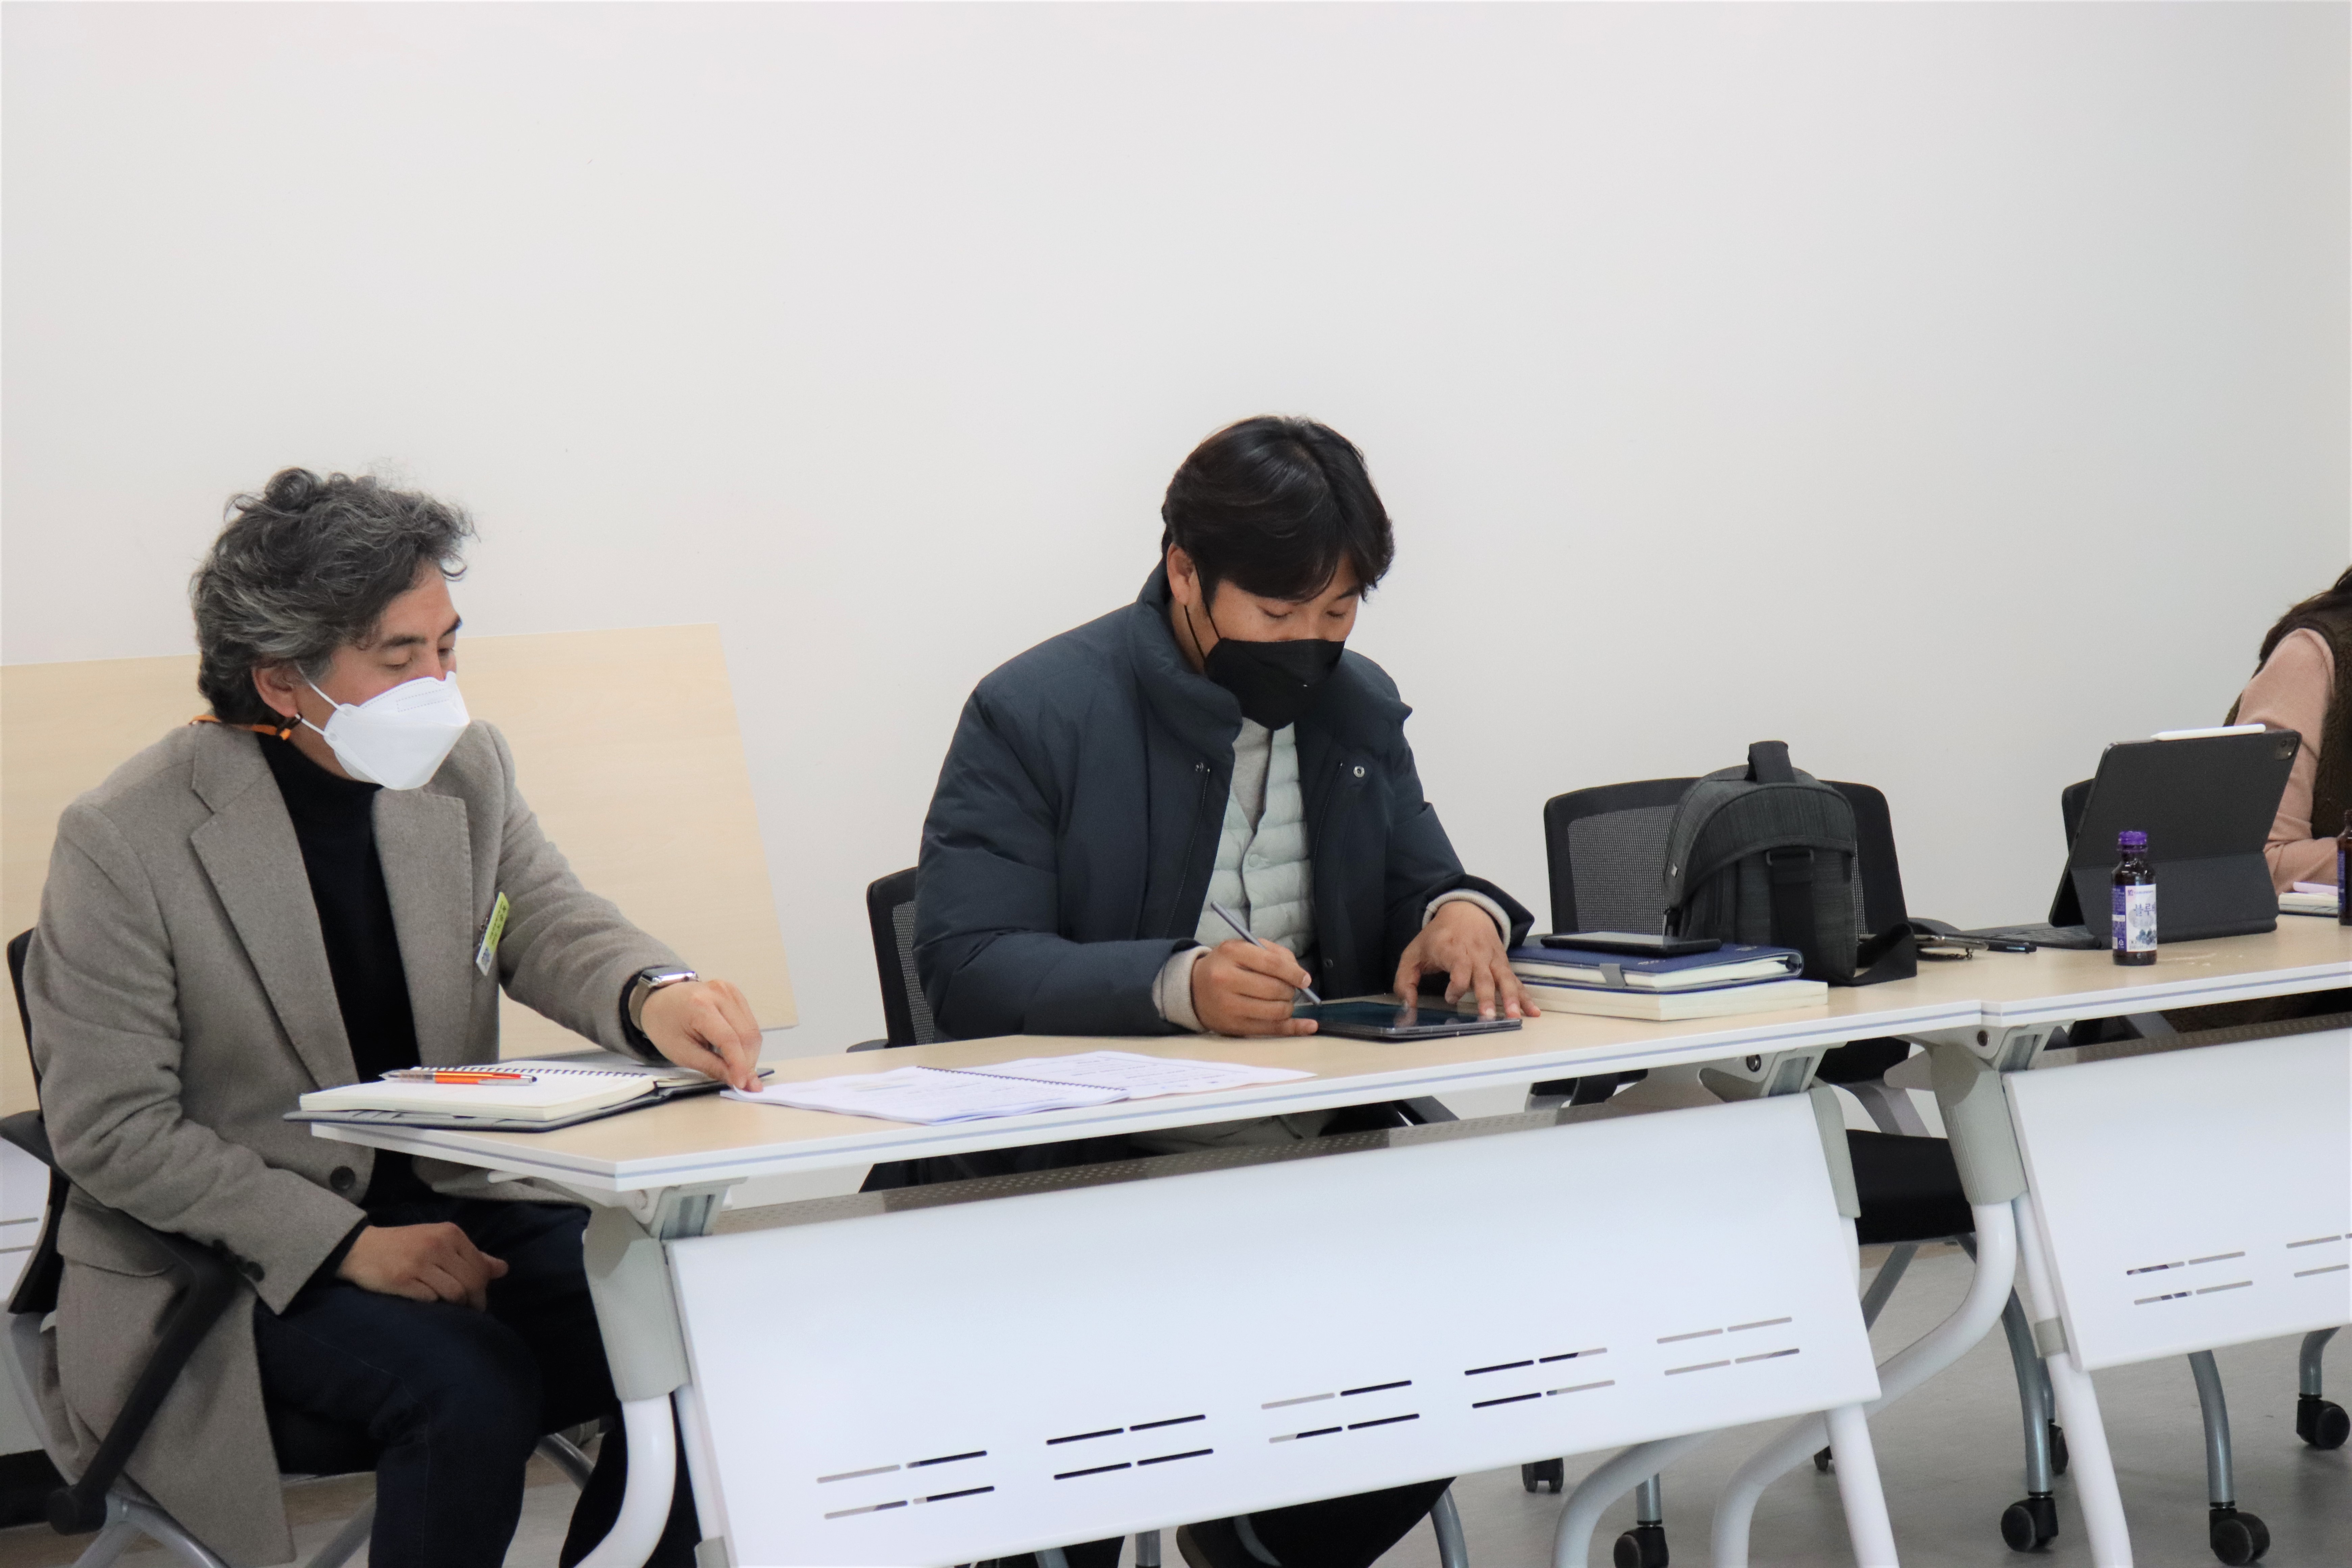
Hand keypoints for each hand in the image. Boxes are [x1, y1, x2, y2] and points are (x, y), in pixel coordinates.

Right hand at [337, 1222, 507, 1309]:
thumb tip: (503, 1269)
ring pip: (454, 1293)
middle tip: (468, 1310)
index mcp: (450, 1234)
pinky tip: (429, 1305)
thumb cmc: (405, 1246)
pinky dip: (434, 1306)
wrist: (361, 1248)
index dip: (483, 1288)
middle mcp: (437, 1245)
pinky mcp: (403, 1280)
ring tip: (451, 1310)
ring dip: (456, 1307)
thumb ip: (472, 1256)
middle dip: (474, 1301)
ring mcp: (420, 1263)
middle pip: (471, 1282)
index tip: (477, 1299)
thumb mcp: (440, 1242)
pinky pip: (431, 1300)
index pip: (480, 1267)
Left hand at [640, 978, 762, 1090]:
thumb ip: (712, 1066)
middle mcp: (719, 993)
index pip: (729, 1039)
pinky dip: (747, 1042)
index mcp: (699, 1006)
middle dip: (748, 1062)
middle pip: (746, 1034)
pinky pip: (750, 1022)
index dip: (739, 1064)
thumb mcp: (681, 1053)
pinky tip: (736, 1051)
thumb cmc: (665, 1026)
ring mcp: (729, 991)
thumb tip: (738, 1080)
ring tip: (739, 1068)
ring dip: (750, 1053)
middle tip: (745, 1082)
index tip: (743, 1084)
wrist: (659, 1001)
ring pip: (752, 1029)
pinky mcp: (735, 993)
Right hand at [1191, 940, 1318, 1037]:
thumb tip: (1300, 975)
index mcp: (1231, 953)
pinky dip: (1293, 1028)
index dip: (1294, 973)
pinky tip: (1308, 1026)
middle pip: (1274, 989)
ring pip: (1275, 1011)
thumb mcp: (1243, 948)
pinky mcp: (1233, 1026)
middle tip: (1288, 989)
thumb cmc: (1225, 966)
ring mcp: (1228, 1005)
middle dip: (1290, 990)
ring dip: (1288, 1007)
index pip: (1272, 964)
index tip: (1304, 979)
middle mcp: (1226, 979)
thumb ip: (1274, 954)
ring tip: (1282, 1001)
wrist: (1193, 989)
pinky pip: (1270, 1030)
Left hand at [1393, 900, 1533, 1020]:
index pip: (1458, 969)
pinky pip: (1515, 981)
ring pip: (1504, 979)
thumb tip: (1407, 1007)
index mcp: (1452, 949)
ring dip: (1510, 998)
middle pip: (1483, 977)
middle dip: (1486, 997)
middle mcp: (1475, 954)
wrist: (1465, 911)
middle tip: (1488, 1017)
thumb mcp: (1412, 955)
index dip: (1456, 985)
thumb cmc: (1436, 937)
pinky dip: (1525, 996)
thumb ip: (1404, 981)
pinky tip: (1533, 1011)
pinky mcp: (1502, 964)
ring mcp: (1492, 959)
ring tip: (1514, 1017)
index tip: (1450, 997)